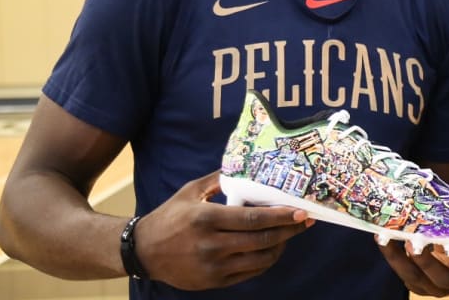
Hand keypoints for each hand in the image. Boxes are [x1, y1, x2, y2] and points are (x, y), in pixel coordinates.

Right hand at [134, 171, 313, 289]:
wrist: (143, 252)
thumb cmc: (170, 216)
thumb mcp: (191, 192)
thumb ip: (219, 179)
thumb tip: (247, 166)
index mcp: (206, 219)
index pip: (252, 219)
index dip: (280, 216)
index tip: (299, 212)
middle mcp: (210, 245)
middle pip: (261, 240)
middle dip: (288, 231)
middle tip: (304, 222)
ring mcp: (213, 267)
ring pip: (259, 259)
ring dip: (280, 247)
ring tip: (288, 234)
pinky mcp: (213, 282)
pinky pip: (249, 273)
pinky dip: (265, 261)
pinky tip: (271, 249)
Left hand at [376, 238, 448, 296]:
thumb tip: (445, 200)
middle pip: (441, 277)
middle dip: (425, 261)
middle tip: (411, 241)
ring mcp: (435, 287)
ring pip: (416, 278)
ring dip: (398, 258)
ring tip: (385, 238)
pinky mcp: (419, 287)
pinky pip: (404, 276)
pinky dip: (393, 258)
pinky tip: (383, 240)